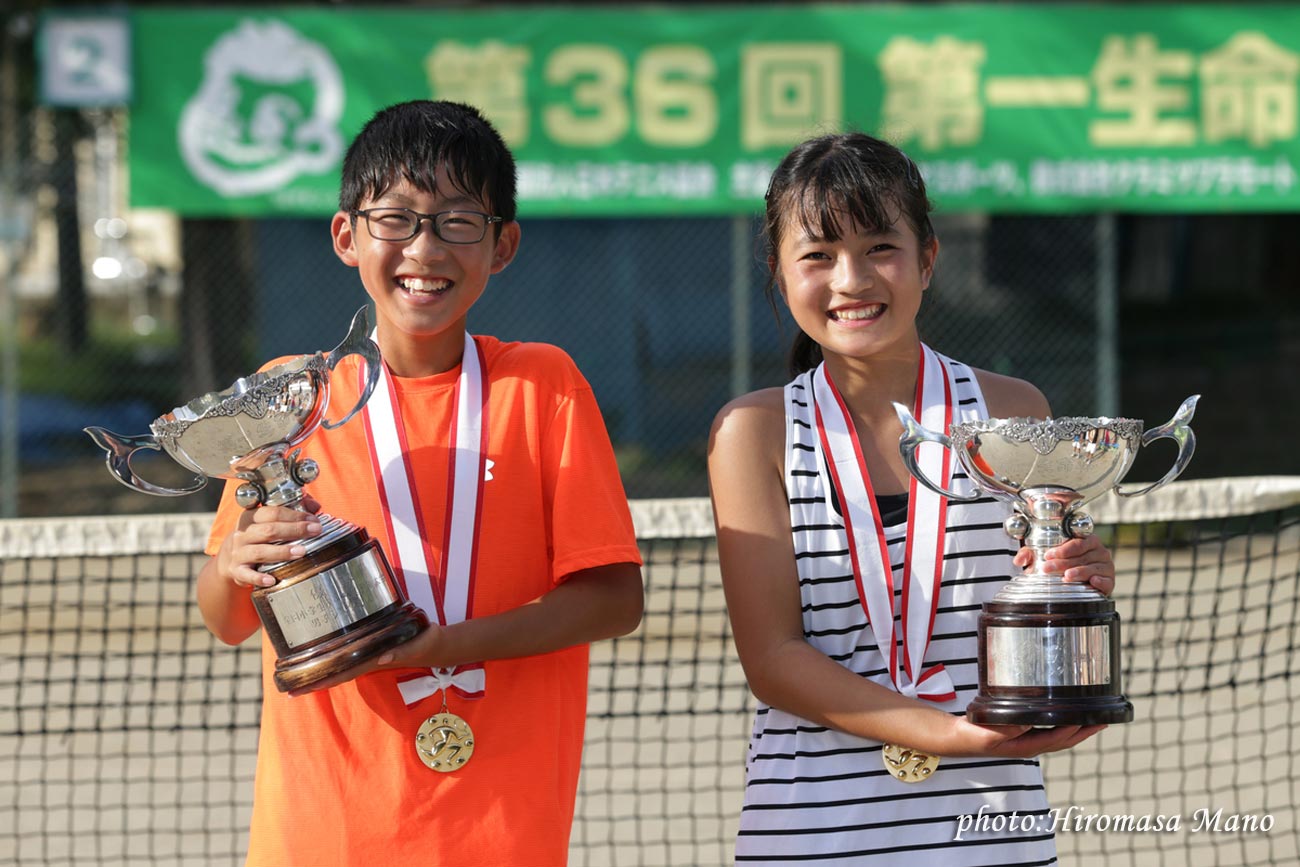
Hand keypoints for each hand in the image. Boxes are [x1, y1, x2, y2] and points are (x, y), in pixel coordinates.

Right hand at [215, 496, 322, 588]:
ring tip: (301, 552)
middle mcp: (242, 534)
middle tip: (315, 531)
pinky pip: (247, 574)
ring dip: (282, 551)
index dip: (295, 515)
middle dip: (294, 530)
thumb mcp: (267, 521)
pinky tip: (272, 580)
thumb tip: (314, 507)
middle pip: (269, 530)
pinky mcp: (236, 570)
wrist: (228, 557)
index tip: (313, 520)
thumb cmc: (255, 536)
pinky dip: (259, 578)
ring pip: (260, 551)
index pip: (273, 513)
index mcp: (250, 517)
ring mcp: (238, 553)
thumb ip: (291, 511)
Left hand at [286, 622, 442, 696]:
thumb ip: (402, 652)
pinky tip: (322, 659)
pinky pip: (349, 657)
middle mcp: (369, 662)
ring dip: (320, 674)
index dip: (320, 681)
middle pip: (335, 674)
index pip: (342, 674)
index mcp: (375, 662)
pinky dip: (334, 660)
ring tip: (295, 677)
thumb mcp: (419, 644)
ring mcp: (370, 658)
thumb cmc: (430, 643)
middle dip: (311, 683)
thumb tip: (382, 658)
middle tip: (285, 689)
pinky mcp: (374, 650)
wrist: (441, 646)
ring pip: (340, 668)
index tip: (298, 688)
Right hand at [947, 719, 1106, 757]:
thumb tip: (1028, 723)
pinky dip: (1061, 720)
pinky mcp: (1022, 730)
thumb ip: (1007, 730)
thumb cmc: (971, 736)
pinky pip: (1049, 727)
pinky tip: (1063, 712)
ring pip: (1059, 734)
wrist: (956, 736)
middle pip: (1065, 739)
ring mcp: (1026, 739)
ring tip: (1092, 715)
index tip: (1092, 720)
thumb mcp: (988, 733)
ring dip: (1077, 726)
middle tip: (1105, 719)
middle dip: (1085, 730)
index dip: (1076, 731)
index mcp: (1025, 747)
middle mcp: (1030, 745)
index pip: (1058, 740)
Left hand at [1014, 534, 1115, 595]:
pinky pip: (1107, 581)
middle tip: (1048, 568)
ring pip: (1092, 567)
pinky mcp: (1110, 581)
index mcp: (1085, 540)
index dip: (1062, 549)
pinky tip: (1093, 582)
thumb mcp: (1047, 558)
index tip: (1047, 555)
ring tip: (1067, 576)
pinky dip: (1101, 581)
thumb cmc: (1064, 564)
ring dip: (1079, 571)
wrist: (1081, 582)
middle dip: (1063, 562)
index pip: (1076, 541)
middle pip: (1081, 555)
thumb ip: (1031, 554)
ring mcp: (1106, 565)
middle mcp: (1098, 551)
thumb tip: (1019, 559)